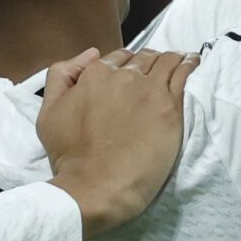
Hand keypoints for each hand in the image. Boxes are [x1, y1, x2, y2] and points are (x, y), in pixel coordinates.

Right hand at [39, 48, 199, 240]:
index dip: (123, 66)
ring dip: (170, 59)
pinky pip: (183, 74)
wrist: (97, 185)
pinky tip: (192, 61)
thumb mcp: (48, 112)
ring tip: (180, 60)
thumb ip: (61, 76)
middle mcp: (124, 75)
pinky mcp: (170, 106)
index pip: (116, 58)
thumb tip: (91, 54)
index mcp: (95, 74)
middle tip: (154, 72)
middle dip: (147, 62)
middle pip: (142, 58)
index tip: (129, 76)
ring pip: (165, 61)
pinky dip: (188, 64)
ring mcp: (149, 89)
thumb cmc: (69, 155)